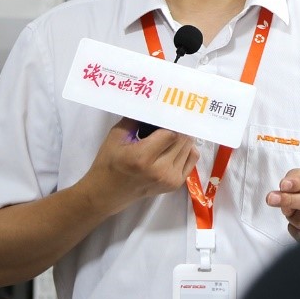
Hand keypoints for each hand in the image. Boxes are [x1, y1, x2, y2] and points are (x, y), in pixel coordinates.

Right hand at [79, 118, 199, 216]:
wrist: (107, 194)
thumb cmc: (109, 163)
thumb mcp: (116, 137)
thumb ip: (135, 119)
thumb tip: (153, 104)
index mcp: (142, 158)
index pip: (171, 133)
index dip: (170, 121)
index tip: (166, 112)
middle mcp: (160, 170)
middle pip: (182, 139)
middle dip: (177, 127)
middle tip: (168, 121)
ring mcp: (170, 179)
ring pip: (189, 147)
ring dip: (182, 137)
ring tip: (168, 134)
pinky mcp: (175, 185)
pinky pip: (192, 159)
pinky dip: (186, 149)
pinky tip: (173, 146)